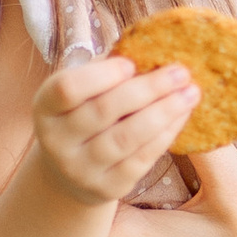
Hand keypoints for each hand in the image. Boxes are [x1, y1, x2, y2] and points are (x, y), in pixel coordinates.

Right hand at [28, 53, 195, 206]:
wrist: (69, 174)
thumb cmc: (83, 116)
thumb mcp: (82, 93)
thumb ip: (106, 72)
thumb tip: (152, 48)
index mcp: (45, 107)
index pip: (67, 88)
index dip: (102, 75)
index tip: (132, 63)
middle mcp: (56, 141)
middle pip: (104, 110)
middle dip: (148, 88)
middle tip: (181, 71)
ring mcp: (80, 169)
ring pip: (127, 137)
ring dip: (164, 112)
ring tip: (191, 92)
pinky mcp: (106, 188)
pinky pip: (141, 159)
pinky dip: (166, 135)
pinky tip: (182, 116)